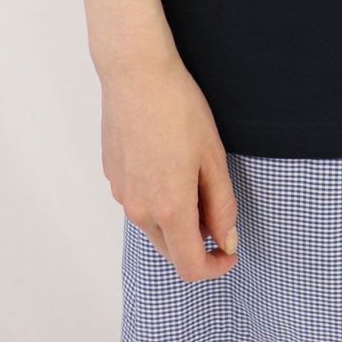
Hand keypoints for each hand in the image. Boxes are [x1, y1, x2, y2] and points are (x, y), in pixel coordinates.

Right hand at [100, 51, 238, 280]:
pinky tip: (167, 159)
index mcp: (169, 209)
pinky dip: (157, 197)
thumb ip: (222, 206)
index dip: (215, 267)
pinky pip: (138, 200)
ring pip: (153, 225)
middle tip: (216, 206)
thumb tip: (226, 241)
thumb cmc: (180, 109)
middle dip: (197, 241)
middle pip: (170, 250)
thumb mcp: (213, 157)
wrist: (136, 74)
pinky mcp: (112, 176)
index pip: (190, 267)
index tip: (229, 251)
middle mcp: (139, 210)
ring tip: (192, 173)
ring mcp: (121, 193)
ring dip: (176, 218)